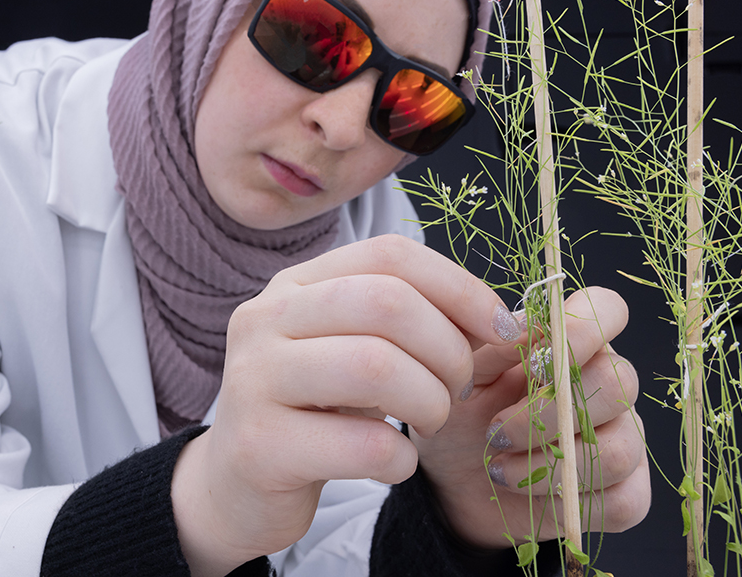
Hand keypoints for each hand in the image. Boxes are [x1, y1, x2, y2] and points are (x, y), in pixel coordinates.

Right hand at [171, 234, 525, 576]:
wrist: (237, 487)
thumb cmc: (314, 411)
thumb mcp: (355, 350)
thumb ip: (412, 323)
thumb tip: (503, 321)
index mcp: (296, 284)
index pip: (390, 254)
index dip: (459, 287)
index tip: (499, 329)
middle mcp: (266, 318)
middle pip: (386, 303)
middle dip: (447, 350)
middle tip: (455, 389)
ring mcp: (255, 378)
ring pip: (375, 366)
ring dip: (430, 402)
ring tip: (428, 423)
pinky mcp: (260, 445)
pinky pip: (363, 445)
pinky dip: (401, 460)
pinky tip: (393, 464)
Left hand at [410, 287, 650, 549]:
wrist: (453, 481)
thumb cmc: (461, 415)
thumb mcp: (462, 376)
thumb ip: (491, 344)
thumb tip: (520, 324)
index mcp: (572, 343)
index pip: (608, 310)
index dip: (582, 330)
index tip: (534, 362)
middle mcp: (607, 385)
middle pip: (619, 384)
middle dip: (549, 414)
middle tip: (496, 431)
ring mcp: (624, 438)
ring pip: (619, 450)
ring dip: (550, 466)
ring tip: (500, 467)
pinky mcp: (626, 492)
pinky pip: (625, 501)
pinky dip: (567, 501)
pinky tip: (528, 493)